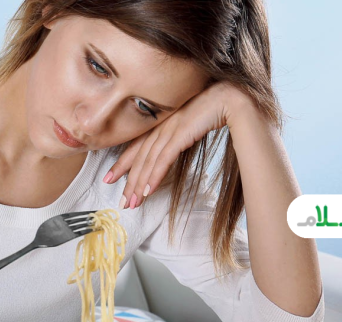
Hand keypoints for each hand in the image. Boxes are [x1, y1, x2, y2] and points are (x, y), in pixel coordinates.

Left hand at [104, 82, 252, 207]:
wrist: (232, 98)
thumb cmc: (215, 111)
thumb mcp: (190, 126)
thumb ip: (178, 136)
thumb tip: (169, 153)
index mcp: (162, 123)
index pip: (137, 146)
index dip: (122, 163)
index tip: (109, 178)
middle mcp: (162, 125)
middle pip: (139, 157)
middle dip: (128, 181)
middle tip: (121, 201)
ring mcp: (170, 129)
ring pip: (148, 161)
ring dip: (140, 184)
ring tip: (133, 202)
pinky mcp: (181, 133)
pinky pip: (164, 158)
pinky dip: (155, 175)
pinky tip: (149, 190)